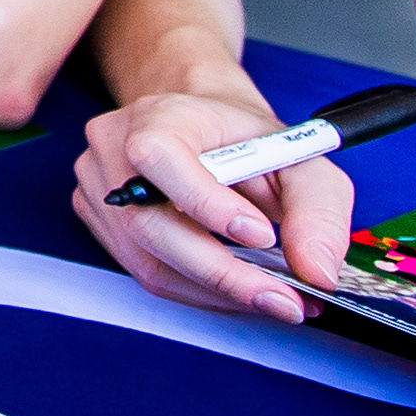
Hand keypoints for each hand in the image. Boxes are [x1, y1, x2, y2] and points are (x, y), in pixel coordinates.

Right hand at [69, 90, 353, 322]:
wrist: (204, 127)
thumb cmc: (244, 138)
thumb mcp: (298, 157)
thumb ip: (317, 209)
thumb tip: (317, 271)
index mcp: (156, 116)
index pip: (158, 157)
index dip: (206, 204)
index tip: (261, 236)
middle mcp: (113, 149)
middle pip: (152, 227)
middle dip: (226, 274)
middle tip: (284, 299)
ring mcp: (98, 188)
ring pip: (149, 263)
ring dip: (217, 292)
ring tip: (273, 299)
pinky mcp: (99, 223)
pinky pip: (146, 274)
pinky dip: (199, 291)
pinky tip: (237, 288)